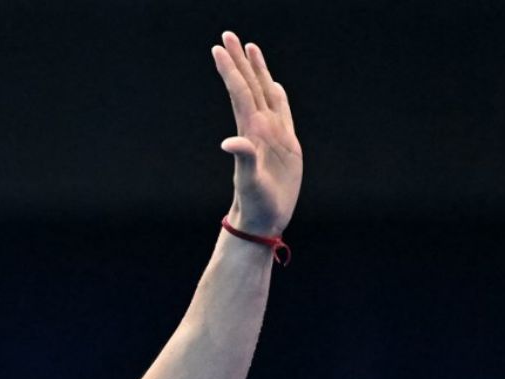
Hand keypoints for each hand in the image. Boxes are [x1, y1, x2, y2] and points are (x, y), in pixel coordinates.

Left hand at [212, 32, 302, 236]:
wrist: (263, 217)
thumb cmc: (255, 203)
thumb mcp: (250, 182)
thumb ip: (243, 159)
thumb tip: (230, 142)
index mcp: (251, 132)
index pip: (239, 93)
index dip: (231, 70)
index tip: (219, 48)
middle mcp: (259, 127)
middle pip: (248, 85)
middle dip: (239, 61)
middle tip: (229, 34)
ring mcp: (272, 133)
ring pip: (264, 92)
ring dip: (256, 70)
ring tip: (250, 47)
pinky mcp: (285, 142)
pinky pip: (281, 109)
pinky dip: (275, 92)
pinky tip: (271, 82)